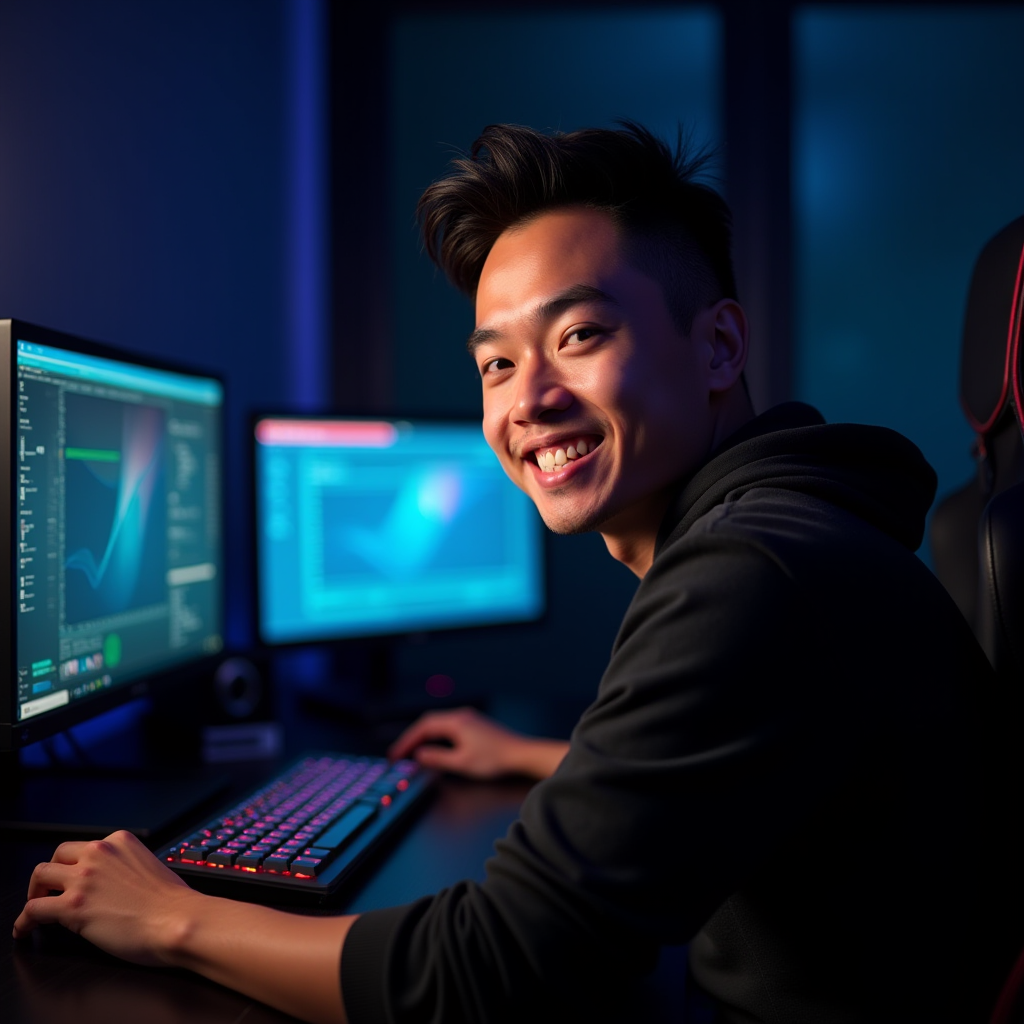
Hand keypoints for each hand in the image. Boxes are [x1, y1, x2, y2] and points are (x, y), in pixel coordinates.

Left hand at [13, 830, 201, 965]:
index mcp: (121, 841)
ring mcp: (84, 878)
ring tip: (34, 908)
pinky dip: (24, 921)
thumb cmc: (171, 902)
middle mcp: (100, 853)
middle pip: (57, 855)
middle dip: (51, 874)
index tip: (71, 877)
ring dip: (34, 892)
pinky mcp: (72, 905)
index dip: (74, 864)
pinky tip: (25, 930)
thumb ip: (126, 867)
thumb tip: (113, 884)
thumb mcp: (150, 866)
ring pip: (39, 875)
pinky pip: (33, 909)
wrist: (177, 920)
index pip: (84, 846)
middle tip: (49, 890)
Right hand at [388, 707, 568, 780]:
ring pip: (439, 724)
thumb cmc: (495, 759)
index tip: (396, 754)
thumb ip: (438, 758)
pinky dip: (437, 736)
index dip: (407, 740)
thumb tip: (419, 755)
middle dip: (413, 737)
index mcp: (456, 722)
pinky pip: (449, 727)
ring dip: (424, 736)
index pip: (423, 727)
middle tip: (400, 753)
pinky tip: (436, 747)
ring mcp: (470, 719)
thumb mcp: (462, 763)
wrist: (521, 754)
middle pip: (429, 723)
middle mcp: (462, 716)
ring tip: (413, 751)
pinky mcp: (476, 726)